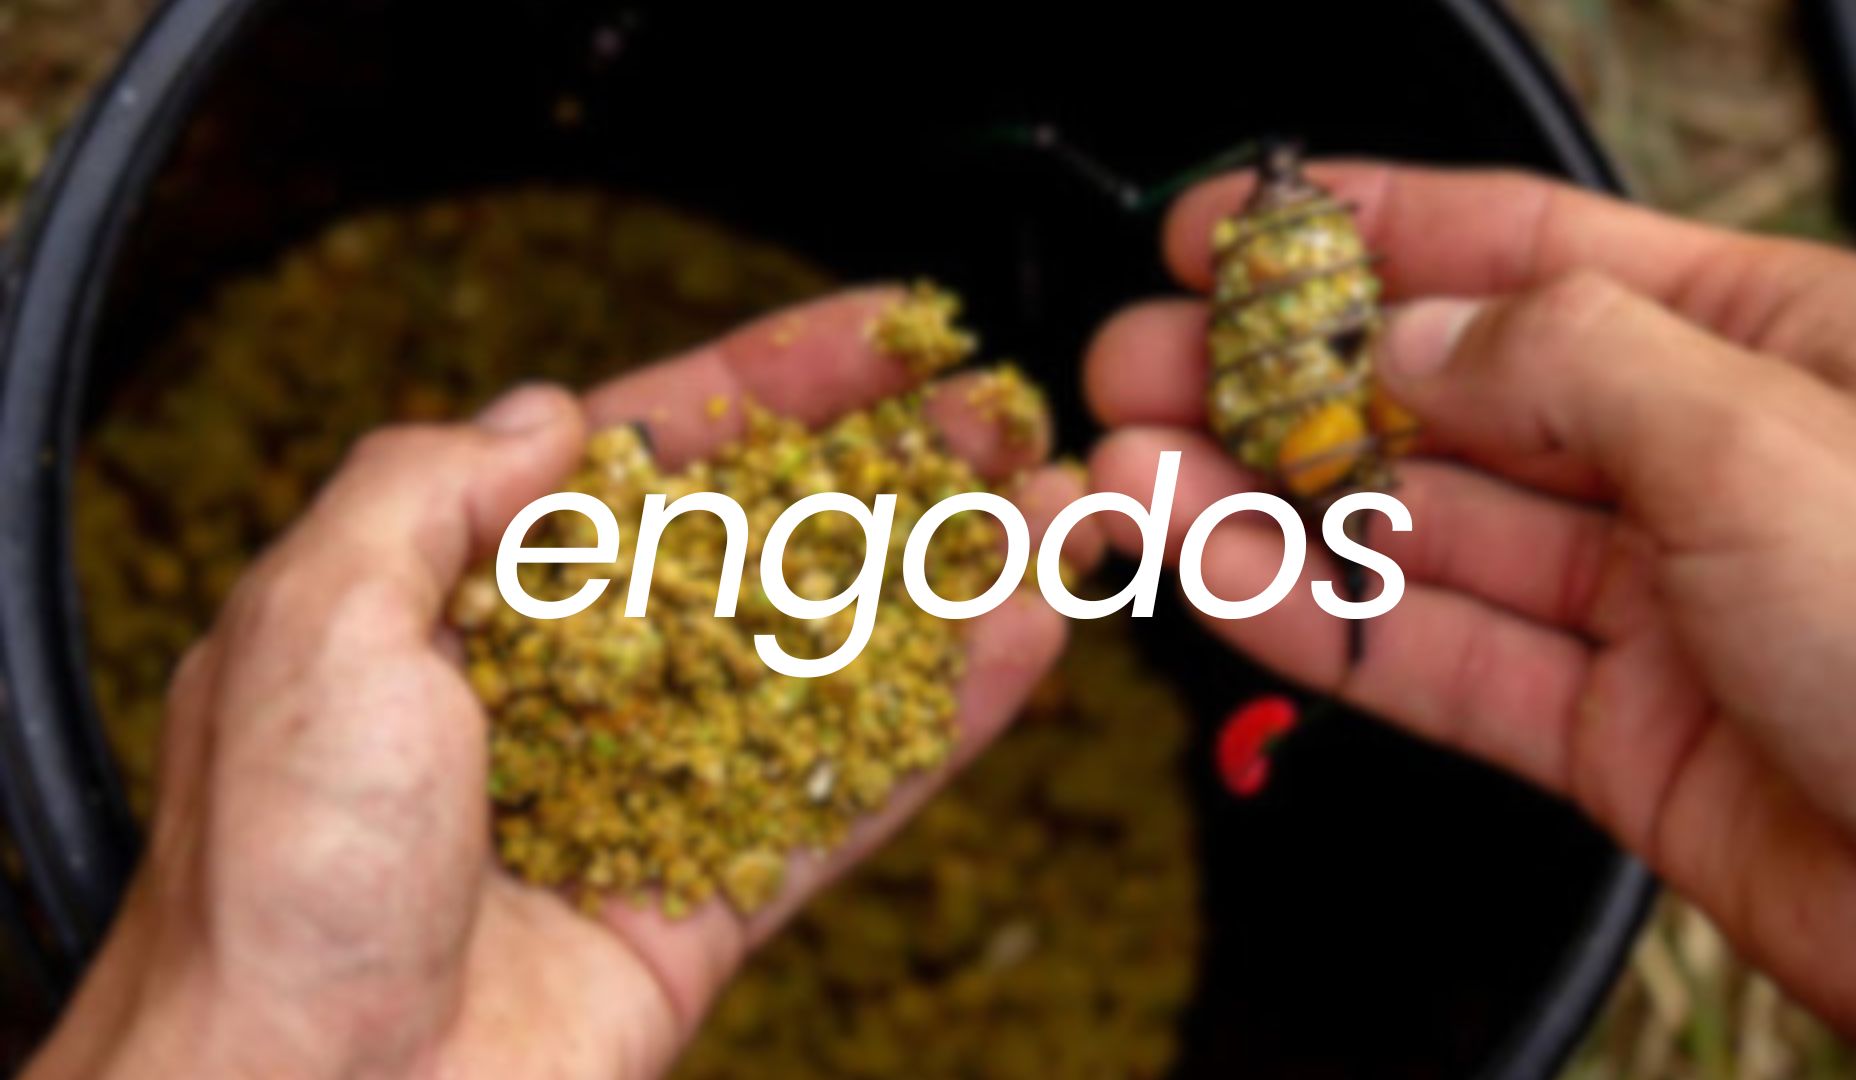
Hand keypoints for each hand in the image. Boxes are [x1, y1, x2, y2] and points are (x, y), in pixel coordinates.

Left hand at [27, 289, 1092, 1078]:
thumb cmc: (274, 877)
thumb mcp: (310, 626)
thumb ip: (425, 488)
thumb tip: (552, 415)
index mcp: (468, 595)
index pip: (651, 451)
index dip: (776, 383)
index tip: (889, 331)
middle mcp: (574, 681)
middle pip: (765, 542)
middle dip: (892, 468)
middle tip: (1005, 416)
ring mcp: (658, 786)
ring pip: (831, 659)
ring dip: (950, 577)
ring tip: (1065, 506)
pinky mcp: (714, 894)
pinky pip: (849, 789)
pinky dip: (946, 715)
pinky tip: (1031, 633)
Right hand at [1086, 163, 1855, 1066]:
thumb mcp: (1766, 438)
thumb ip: (1568, 363)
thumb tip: (1416, 339)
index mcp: (1758, 340)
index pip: (1522, 252)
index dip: (1361, 231)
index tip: (1226, 224)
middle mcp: (1689, 459)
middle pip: (1444, 398)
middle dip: (1280, 377)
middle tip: (1139, 362)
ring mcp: (1645, 602)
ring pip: (1421, 535)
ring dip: (1268, 503)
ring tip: (1132, 472)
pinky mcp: (1611, 734)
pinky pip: (1440, 660)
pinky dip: (1324, 622)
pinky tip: (1219, 577)